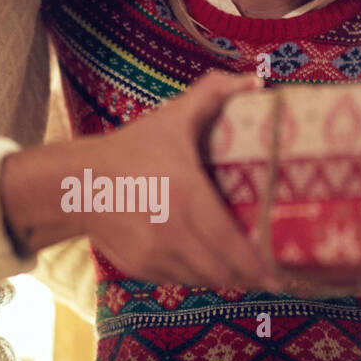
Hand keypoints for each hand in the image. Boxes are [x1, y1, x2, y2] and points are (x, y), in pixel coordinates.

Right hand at [85, 71, 289, 291]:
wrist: (77, 184)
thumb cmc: (129, 150)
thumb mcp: (171, 118)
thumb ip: (212, 94)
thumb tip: (256, 80)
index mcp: (187, 198)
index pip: (233, 246)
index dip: (261, 266)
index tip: (283, 275)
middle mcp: (172, 233)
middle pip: (224, 271)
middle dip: (252, 277)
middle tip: (275, 276)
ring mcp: (155, 255)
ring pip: (204, 280)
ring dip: (227, 278)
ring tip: (249, 274)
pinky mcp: (141, 268)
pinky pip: (181, 280)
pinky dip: (200, 276)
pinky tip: (212, 268)